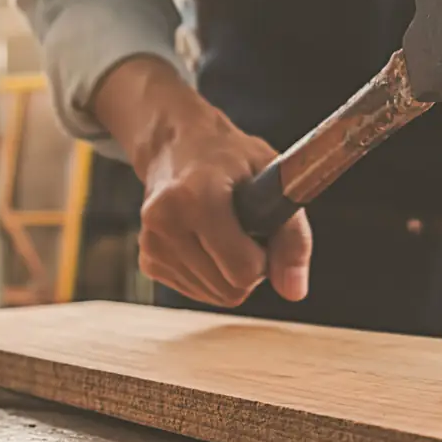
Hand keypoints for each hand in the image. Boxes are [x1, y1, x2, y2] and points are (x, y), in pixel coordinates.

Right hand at [94, 56, 312, 307]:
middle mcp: (165, 222)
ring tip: (224, 230)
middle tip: (246, 229)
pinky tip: (205, 240)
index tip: (262, 228)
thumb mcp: (272, 178)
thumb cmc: (229, 157)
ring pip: (215, 296)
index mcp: (196, 197)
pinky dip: (211, 274)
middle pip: (230, 290)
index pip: (244, 270)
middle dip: (249, 268)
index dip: (266, 256)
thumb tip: (295, 291)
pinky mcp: (147, 261)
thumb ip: (293, 235)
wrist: (176, 145)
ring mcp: (152, 244)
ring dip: (230, 272)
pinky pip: (198, 291)